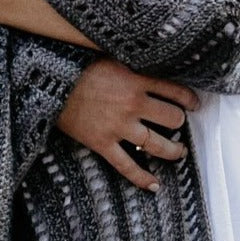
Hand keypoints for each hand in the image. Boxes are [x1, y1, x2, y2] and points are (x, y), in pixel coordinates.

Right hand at [56, 59, 199, 191]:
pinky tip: (154, 185)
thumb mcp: (108, 55)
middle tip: (178, 124)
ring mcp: (118, 126)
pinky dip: (141, 178)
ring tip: (178, 151)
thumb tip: (149, 61)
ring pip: (157, 144)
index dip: (189, 99)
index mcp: (135, 79)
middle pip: (171, 119)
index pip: (175, 91)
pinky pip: (127, 165)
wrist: (45, 83)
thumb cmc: (74, 65)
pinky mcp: (102, 143)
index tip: (193, 104)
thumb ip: (130, 62)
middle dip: (178, 122)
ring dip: (172, 150)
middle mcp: (132, 104)